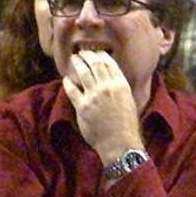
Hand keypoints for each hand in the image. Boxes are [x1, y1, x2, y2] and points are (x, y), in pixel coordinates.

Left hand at [61, 50, 143, 165]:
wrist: (120, 143)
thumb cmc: (127, 126)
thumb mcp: (129, 102)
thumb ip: (120, 89)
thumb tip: (112, 80)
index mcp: (121, 85)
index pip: (109, 63)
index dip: (100, 55)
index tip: (96, 53)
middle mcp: (107, 87)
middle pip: (95, 63)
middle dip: (87, 55)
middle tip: (82, 53)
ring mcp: (94, 96)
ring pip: (83, 72)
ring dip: (77, 63)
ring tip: (74, 59)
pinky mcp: (82, 106)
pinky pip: (72, 89)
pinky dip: (68, 82)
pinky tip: (66, 80)